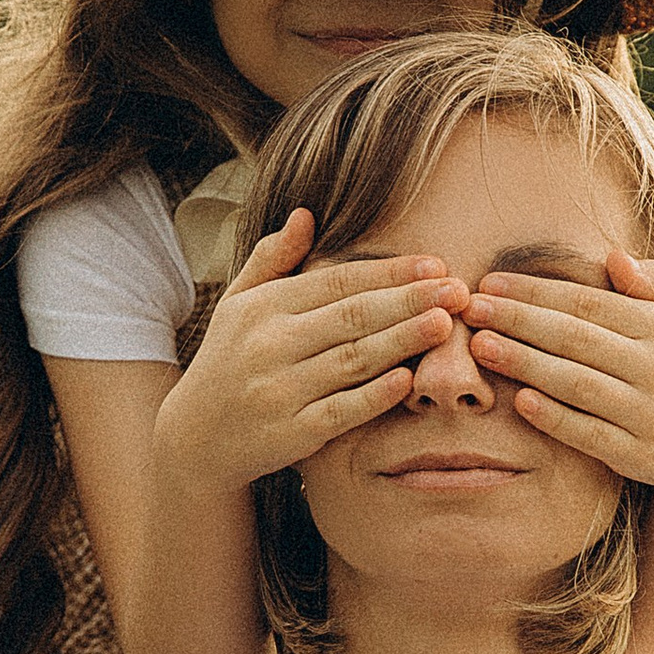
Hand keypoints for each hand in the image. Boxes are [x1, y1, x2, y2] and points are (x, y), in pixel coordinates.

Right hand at [157, 209, 468, 490]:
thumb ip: (272, 259)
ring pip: (353, 360)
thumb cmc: (228, 362)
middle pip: (352, 316)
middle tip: (458, 289)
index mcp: (263, 307)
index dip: (389, 272)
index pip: (337, 281)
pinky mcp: (291, 434)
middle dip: (410, 300)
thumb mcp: (238, 304)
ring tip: (446, 324)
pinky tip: (409, 380)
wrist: (196, 439)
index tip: (435, 264)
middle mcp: (270, 345)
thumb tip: (306, 214)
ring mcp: (280, 391)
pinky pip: (342, 411)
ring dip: (403, 340)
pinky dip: (376, 396)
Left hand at [466, 252, 653, 498]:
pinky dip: (556, 418)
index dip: (536, 291)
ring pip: (578, 384)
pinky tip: (520, 401)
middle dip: (519, 320)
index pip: (589, 303)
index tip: (490, 283)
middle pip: (577, 339)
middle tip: (471, 308)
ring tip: (481, 347)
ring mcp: (651, 414)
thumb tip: (613, 257)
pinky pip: (591, 435)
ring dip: (526, 364)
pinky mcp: (641, 456)